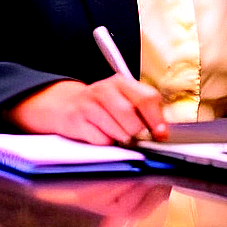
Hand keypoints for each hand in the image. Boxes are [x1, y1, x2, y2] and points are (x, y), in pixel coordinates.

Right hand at [6, 77, 167, 144]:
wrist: (64, 104)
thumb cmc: (102, 105)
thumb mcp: (122, 98)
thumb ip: (142, 110)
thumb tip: (162, 132)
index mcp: (121, 82)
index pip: (147, 97)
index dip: (157, 119)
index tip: (161, 134)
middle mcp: (104, 90)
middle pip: (131, 117)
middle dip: (138, 133)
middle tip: (139, 140)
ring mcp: (89, 105)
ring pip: (117, 131)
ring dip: (123, 140)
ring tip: (121, 138)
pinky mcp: (76, 121)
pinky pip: (100, 140)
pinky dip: (107, 144)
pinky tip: (104, 138)